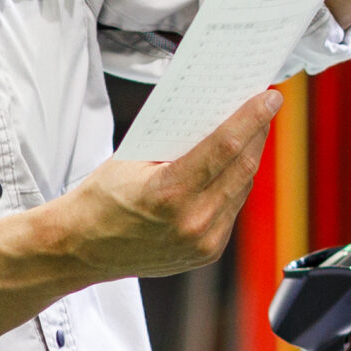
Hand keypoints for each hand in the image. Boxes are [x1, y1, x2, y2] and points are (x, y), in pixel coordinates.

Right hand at [50, 91, 282, 280]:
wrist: (80, 248)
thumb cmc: (100, 200)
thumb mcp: (132, 158)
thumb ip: (175, 140)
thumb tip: (214, 112)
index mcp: (170, 193)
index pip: (225, 147)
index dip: (252, 117)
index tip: (270, 98)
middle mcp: (193, 222)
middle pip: (242, 166)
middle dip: (257, 132)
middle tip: (265, 106)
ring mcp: (203, 242)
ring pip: (242, 187)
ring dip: (249, 156)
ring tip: (252, 130)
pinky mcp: (207, 252)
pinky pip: (232, 208)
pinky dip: (236, 183)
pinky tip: (234, 165)